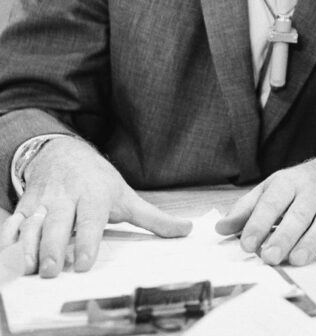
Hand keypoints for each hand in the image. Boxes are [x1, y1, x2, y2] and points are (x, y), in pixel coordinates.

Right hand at [0, 138, 191, 276]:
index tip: (85, 264)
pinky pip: (12, 222)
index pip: (92, 219)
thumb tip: (187, 230)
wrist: (64, 153)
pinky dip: (7, 238)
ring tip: (30, 268)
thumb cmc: (99, 181)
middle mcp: (68, 197)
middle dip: (54, 247)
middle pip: (59, 224)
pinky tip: (8, 254)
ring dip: (29, 246)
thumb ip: (154, 218)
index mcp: (95, 195)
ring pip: (33, 224)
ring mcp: (44, 201)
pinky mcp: (25, 206)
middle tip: (52, 271)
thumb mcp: (128, 196)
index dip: (88, 241)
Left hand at [215, 149, 315, 266]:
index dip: (259, 222)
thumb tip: (221, 228)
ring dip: (312, 240)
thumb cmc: (296, 186)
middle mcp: (312, 191)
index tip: (247, 244)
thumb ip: (246, 208)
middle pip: (299, 214)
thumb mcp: (270, 188)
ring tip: (297, 259)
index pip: (272, 201)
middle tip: (270, 257)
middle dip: (284, 235)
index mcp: (288, 182)